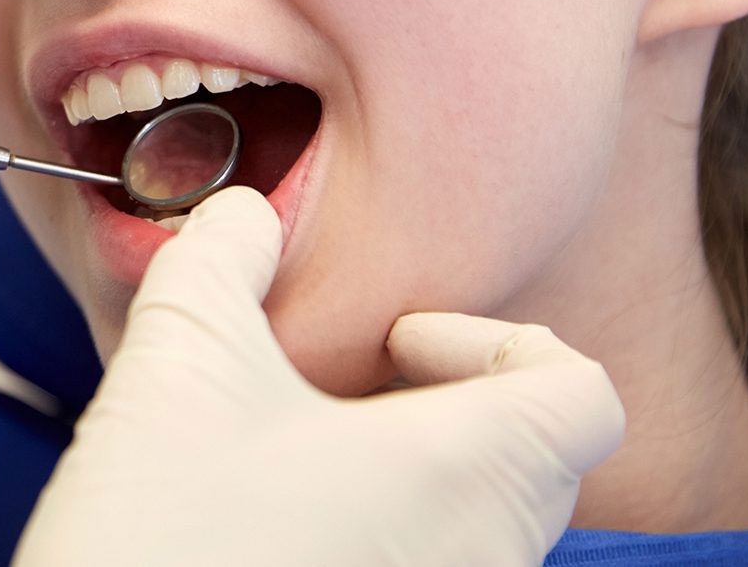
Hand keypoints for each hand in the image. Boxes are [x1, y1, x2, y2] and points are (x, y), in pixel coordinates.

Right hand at [15, 187, 624, 566]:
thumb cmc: (168, 539)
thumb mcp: (182, 357)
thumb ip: (221, 256)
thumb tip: (239, 215)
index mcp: (471, 471)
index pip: (579, 391)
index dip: (493, 338)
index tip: (391, 338)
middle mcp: (487, 557)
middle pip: (524, 454)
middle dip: (425, 400)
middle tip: (322, 387)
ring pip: (467, 523)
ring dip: (390, 472)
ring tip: (275, 455)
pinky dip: (364, 534)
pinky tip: (259, 525)